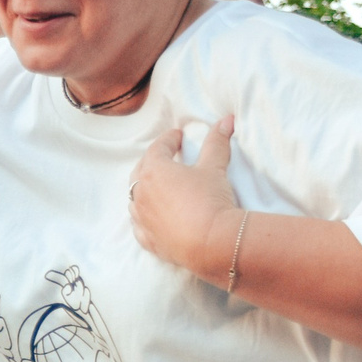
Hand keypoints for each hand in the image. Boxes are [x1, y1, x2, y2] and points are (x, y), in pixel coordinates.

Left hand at [129, 116, 242, 282]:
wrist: (211, 242)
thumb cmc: (210, 200)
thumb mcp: (214, 168)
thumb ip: (217, 143)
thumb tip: (226, 120)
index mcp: (153, 171)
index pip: (157, 149)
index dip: (168, 140)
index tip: (177, 136)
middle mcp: (140, 194)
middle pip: (140, 172)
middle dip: (152, 162)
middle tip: (165, 157)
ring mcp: (141, 218)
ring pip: (135, 199)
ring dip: (144, 190)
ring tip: (156, 186)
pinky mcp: (147, 239)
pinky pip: (139, 225)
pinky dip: (143, 217)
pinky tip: (149, 217)